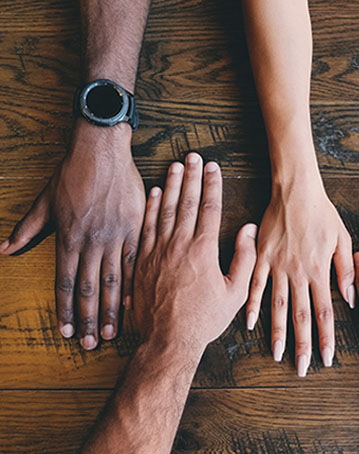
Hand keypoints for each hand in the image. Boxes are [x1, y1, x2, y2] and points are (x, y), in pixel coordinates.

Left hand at [0, 121, 144, 348]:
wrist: (102, 152)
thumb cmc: (72, 174)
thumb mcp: (45, 201)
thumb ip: (28, 228)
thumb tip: (5, 249)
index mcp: (68, 238)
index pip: (65, 283)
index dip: (64, 310)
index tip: (65, 332)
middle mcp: (91, 242)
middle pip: (88, 288)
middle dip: (87, 319)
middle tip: (89, 344)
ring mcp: (115, 237)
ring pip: (112, 281)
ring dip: (110, 309)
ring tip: (109, 332)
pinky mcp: (134, 229)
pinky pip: (135, 262)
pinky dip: (133, 284)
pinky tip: (133, 304)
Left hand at [133, 153, 257, 350]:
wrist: (167, 340)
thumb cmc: (204, 319)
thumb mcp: (235, 293)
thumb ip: (245, 258)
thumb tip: (247, 229)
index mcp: (203, 250)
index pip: (209, 208)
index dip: (212, 185)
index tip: (214, 167)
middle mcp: (179, 245)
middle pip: (186, 202)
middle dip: (191, 176)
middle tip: (194, 157)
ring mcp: (158, 251)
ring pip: (165, 209)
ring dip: (171, 185)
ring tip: (175, 166)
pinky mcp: (143, 260)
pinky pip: (146, 226)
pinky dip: (151, 207)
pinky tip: (154, 193)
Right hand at [246, 175, 354, 376]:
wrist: (296, 191)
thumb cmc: (322, 213)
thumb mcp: (342, 238)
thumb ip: (345, 270)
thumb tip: (350, 298)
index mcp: (319, 270)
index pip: (324, 312)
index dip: (326, 337)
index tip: (326, 358)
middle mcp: (298, 273)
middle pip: (300, 315)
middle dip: (302, 344)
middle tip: (302, 368)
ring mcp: (277, 266)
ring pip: (277, 306)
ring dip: (277, 332)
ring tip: (278, 353)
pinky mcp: (262, 257)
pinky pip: (255, 285)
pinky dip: (253, 305)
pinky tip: (250, 323)